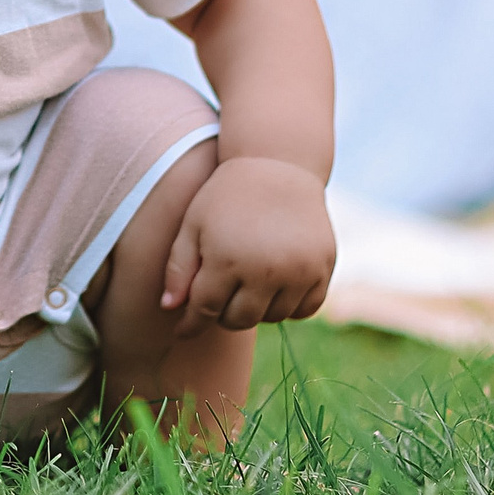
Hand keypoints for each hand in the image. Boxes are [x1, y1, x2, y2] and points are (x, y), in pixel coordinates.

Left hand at [162, 156, 335, 331]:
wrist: (278, 164)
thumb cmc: (227, 196)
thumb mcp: (193, 225)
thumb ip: (178, 268)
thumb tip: (169, 309)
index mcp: (227, 259)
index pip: (205, 310)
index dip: (191, 323)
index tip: (182, 330)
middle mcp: (265, 269)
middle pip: (239, 320)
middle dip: (223, 314)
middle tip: (220, 296)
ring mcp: (299, 270)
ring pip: (273, 317)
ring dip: (257, 309)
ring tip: (248, 284)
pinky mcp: (323, 267)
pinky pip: (306, 309)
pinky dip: (290, 306)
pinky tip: (276, 287)